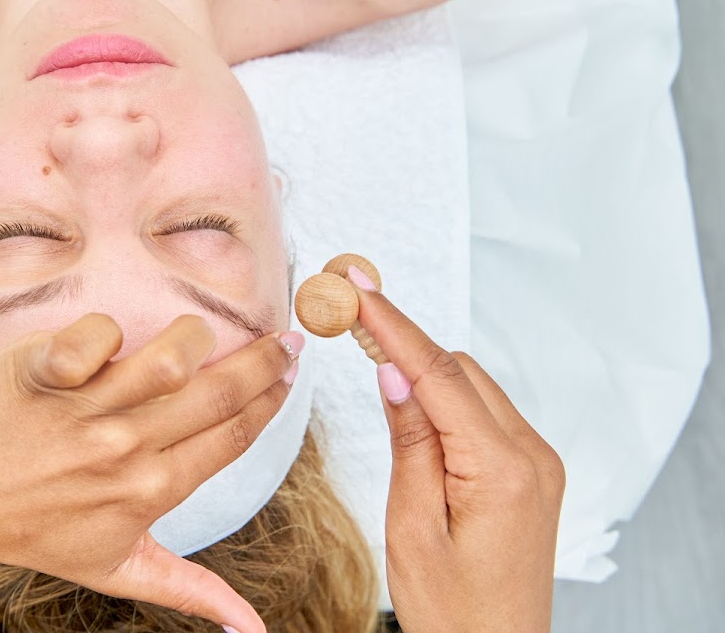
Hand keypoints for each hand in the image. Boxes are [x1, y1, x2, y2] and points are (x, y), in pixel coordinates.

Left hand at [0, 313, 300, 632]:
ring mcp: (84, 411)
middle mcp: (125, 450)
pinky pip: (97, 334)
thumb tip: (253, 631)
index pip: (233, 435)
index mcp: (152, 492)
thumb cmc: (36, 533)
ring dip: (197, 337)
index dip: (271, 398)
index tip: (291, 371)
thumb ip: (191, 589)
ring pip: (170, 357)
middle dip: (263, 360)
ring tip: (201, 335)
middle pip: (216, 393)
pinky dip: (106, 332)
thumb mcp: (118, 569)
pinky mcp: (43, 373)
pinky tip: (109, 341)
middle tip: (284, 338)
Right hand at [352, 280, 564, 631]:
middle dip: (404, 342)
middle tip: (349, 317)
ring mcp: (537, 463)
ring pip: (472, 386)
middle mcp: (531, 456)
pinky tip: (411, 403)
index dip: (393, 325)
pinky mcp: (530, 473)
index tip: (360, 287)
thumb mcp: (411, 526)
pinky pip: (484, 413)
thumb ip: (409, 441)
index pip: (438, 375)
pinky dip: (446, 398)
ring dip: (424, 371)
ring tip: (370, 357)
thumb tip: (393, 372)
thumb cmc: (453, 611)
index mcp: (501, 469)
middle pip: (459, 370)